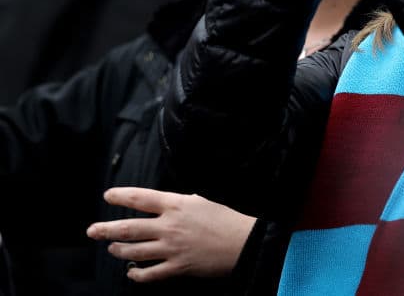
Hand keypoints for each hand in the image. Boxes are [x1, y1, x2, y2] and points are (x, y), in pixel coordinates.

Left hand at [86, 187, 255, 281]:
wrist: (245, 241)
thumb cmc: (228, 217)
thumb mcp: (204, 199)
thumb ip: (181, 201)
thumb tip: (166, 203)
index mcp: (176, 205)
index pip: (140, 198)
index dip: (120, 196)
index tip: (108, 196)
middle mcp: (169, 226)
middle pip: (129, 227)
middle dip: (106, 229)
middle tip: (92, 231)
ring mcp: (171, 249)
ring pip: (134, 251)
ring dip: (118, 250)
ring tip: (111, 248)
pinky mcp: (178, 267)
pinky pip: (149, 274)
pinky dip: (137, 274)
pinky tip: (132, 272)